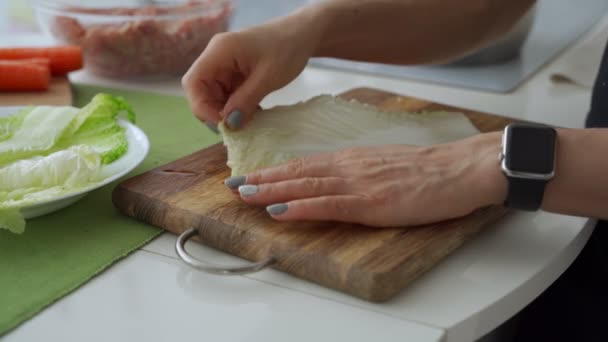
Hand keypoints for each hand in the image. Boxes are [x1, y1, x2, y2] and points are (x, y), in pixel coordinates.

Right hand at [182, 9, 321, 129]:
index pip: (193, 82)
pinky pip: (227, 94)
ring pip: (214, 95)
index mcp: (219, 51)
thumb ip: (246, 101)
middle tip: (236, 128)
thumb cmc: (287, 48)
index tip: (222, 124)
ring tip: (247, 121)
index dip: (201, 107)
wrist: (303, 35)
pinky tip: (252, 113)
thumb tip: (229, 125)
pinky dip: (236, 106)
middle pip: (200, 91)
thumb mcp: (268, 78)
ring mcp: (225, 65)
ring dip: (227, 111)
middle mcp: (216, 57)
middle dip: (215, 111)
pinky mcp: (234, 72)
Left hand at [227, 133, 506, 226]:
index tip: (252, 176)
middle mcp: (350, 167)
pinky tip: (280, 210)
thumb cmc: (430, 170)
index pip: (306, 164)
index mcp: (354, 160)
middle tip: (234, 184)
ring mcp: (358, 184)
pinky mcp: (371, 202)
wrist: (461, 169)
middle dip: (263, 180)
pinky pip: (328, 204)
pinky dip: (300, 206)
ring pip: (306, 185)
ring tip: (245, 195)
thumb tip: (339, 180)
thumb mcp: (387, 165)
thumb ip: (361, 172)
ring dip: (272, 191)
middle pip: (298, 172)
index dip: (276, 171)